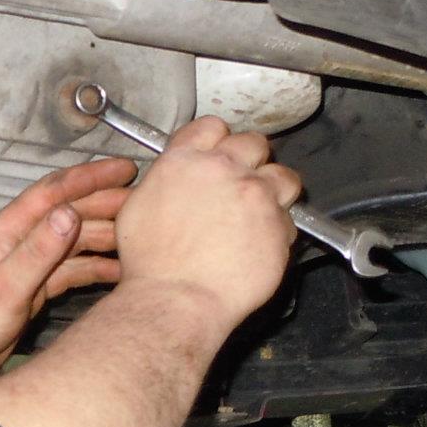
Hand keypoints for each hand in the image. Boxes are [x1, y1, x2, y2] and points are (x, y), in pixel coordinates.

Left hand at [0, 157, 136, 397]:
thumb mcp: (2, 289)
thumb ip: (37, 252)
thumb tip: (69, 213)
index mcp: (5, 233)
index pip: (53, 193)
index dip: (90, 178)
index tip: (126, 169)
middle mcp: (15, 243)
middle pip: (67, 215)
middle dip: (105, 204)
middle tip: (145, 202)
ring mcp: (22, 267)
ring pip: (71, 244)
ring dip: (103, 238)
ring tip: (139, 237)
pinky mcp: (28, 291)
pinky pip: (67, 273)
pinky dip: (92, 269)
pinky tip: (117, 272)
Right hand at [113, 116, 301, 327]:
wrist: (177, 299)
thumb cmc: (152, 266)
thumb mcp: (137, 209)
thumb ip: (165, 182)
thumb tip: (176, 178)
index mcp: (185, 161)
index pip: (213, 127)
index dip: (218, 140)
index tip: (220, 153)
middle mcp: (225, 170)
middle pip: (254, 143)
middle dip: (251, 161)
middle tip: (242, 183)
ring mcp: (256, 196)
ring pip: (284, 176)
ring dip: (276, 189)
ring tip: (262, 209)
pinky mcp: (278, 225)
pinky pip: (289, 220)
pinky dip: (278, 230)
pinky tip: (258, 245)